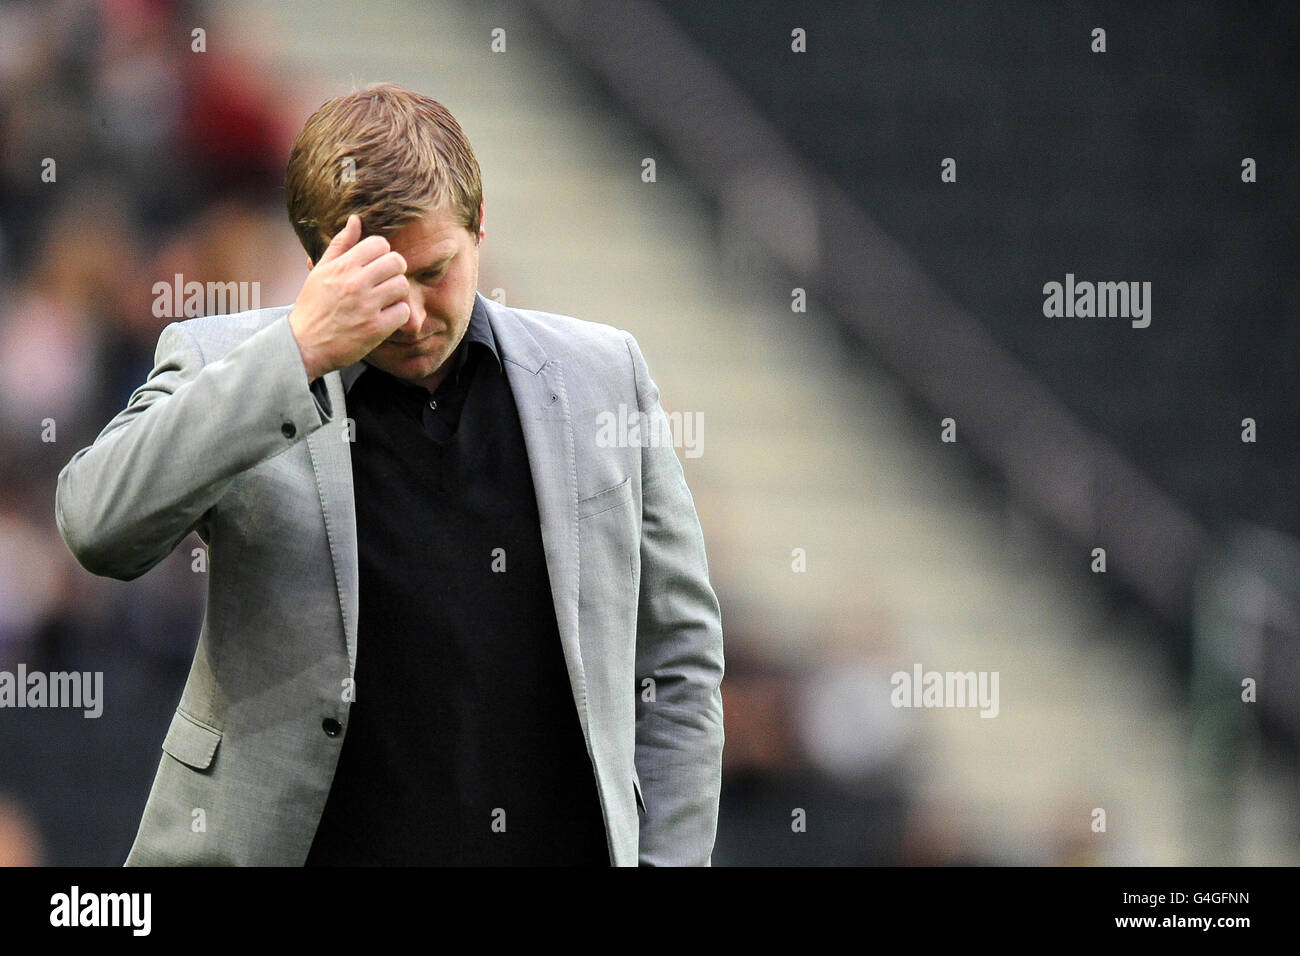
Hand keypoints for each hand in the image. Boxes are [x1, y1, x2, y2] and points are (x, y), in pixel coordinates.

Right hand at [287, 214, 410, 381]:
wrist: (303, 345)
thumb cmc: (313, 306)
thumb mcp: (320, 271)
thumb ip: (340, 245)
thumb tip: (356, 219)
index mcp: (342, 266)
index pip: (380, 244)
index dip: (383, 253)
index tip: (377, 264)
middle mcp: (355, 283)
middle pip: (397, 262)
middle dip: (395, 270)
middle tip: (387, 280)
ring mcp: (366, 306)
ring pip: (402, 286)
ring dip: (398, 293)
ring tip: (386, 299)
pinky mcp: (376, 328)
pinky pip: (403, 312)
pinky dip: (398, 315)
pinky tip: (386, 317)